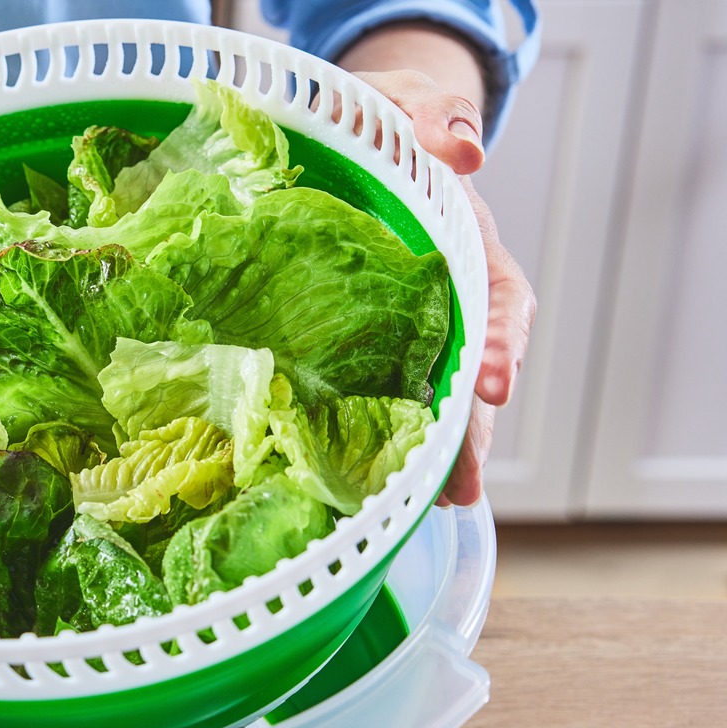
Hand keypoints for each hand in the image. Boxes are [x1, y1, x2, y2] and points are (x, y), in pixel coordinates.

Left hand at [351, 69, 536, 507]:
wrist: (345, 133)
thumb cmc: (388, 124)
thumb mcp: (411, 106)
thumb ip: (437, 117)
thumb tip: (463, 148)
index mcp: (469, 248)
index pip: (500, 302)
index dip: (501, 346)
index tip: (493, 386)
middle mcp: (447, 299)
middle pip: (471, 372)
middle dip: (472, 430)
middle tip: (462, 485)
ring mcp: (406, 327)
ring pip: (431, 394)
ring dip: (436, 448)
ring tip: (431, 502)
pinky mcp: (358, 343)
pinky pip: (376, 391)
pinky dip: (379, 433)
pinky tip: (369, 478)